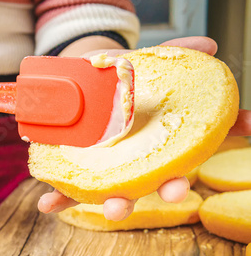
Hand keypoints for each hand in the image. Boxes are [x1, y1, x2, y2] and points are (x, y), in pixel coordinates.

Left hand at [38, 36, 239, 220]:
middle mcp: (125, 166)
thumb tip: (209, 45)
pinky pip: (64, 188)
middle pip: (141, 188)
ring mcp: (98, 170)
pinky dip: (57, 198)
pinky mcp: (70, 167)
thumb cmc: (118, 79)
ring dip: (112, 204)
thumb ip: (174, 56)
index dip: (179, 181)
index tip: (182, 187)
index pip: (170, 172)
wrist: (82, 78)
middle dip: (156, 194)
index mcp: (149, 149)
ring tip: (114, 210)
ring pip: (106, 193)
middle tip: (170, 194)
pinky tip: (47, 205)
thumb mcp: (144, 64)